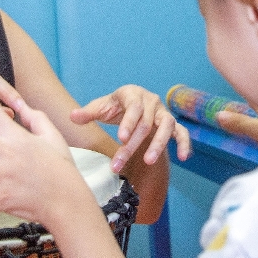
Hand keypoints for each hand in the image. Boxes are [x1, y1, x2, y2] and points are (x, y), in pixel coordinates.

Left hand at [71, 84, 191, 173]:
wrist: (132, 103)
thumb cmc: (115, 106)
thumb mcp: (101, 107)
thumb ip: (88, 113)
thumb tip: (72, 116)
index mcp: (133, 94)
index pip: (133, 107)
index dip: (128, 122)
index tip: (121, 138)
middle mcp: (151, 101)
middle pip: (145, 123)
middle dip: (132, 146)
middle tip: (118, 164)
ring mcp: (163, 113)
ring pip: (166, 126)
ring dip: (158, 144)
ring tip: (147, 161)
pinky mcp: (172, 124)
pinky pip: (182, 133)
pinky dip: (185, 144)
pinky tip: (183, 158)